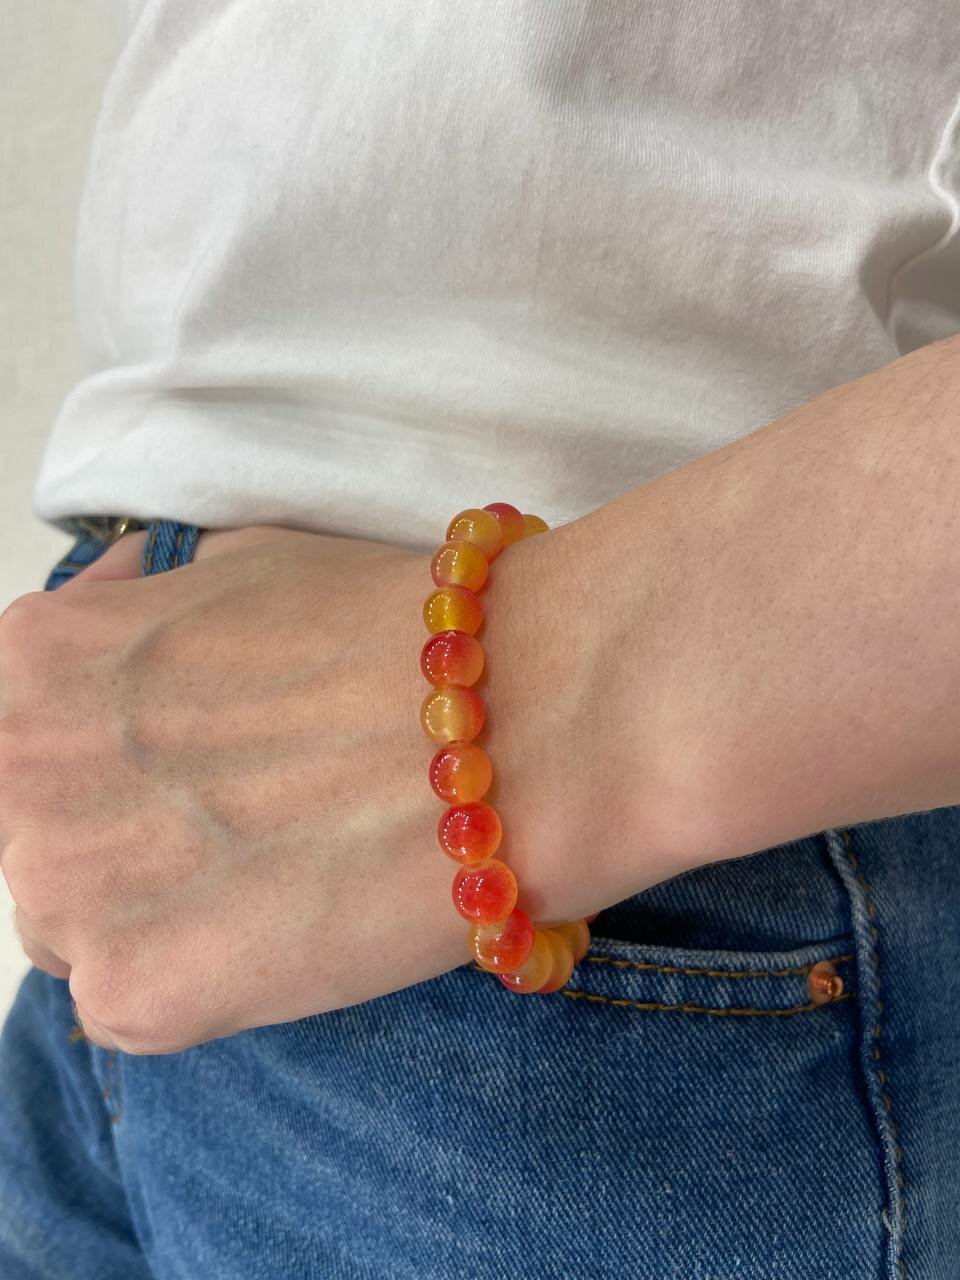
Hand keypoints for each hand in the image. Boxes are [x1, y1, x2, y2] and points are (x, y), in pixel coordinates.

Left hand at [0, 522, 632, 1052]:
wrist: (513, 719)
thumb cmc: (389, 630)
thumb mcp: (235, 565)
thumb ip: (143, 605)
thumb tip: (117, 607)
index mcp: (38, 660)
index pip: (29, 737)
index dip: (118, 759)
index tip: (191, 771)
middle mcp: (21, 767)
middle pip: (43, 836)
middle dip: (128, 837)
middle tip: (248, 828)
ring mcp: (63, 882)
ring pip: (80, 929)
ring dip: (161, 915)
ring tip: (278, 879)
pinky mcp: (131, 990)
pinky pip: (137, 1004)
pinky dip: (206, 981)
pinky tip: (285, 928)